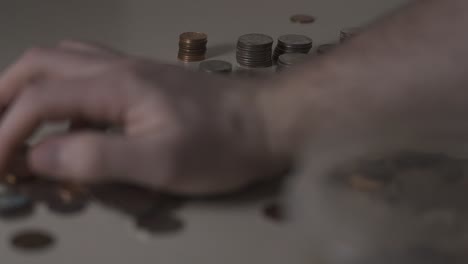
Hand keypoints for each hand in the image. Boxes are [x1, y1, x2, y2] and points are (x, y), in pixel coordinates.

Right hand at [0, 41, 282, 194]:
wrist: (265, 121)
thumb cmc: (220, 145)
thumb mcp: (160, 161)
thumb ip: (97, 158)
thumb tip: (38, 156)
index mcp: (115, 86)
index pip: (40, 99)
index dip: (7, 132)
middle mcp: (118, 68)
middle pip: (41, 63)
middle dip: (5, 93)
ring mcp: (133, 70)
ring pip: (64, 59)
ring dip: (30, 83)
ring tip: (16, 115)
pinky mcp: (147, 81)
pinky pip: (89, 70)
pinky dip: (62, 87)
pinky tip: (68, 114)